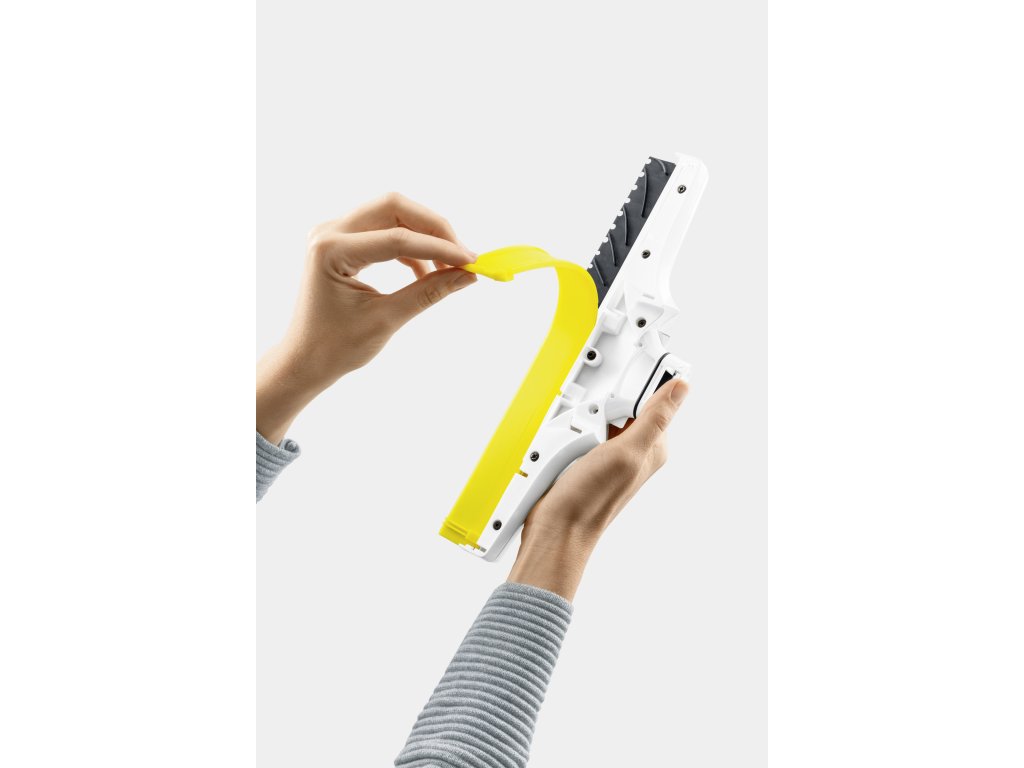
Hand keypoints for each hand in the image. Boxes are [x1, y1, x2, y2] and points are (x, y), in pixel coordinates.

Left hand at [257, 193, 476, 442]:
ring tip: (448, 267)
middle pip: (395, 208)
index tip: (472, 261)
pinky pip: (384, 229)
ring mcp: (334, 233)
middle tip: (462, 256)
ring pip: (392, 214)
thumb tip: (467, 275)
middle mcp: (329, 232)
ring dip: (424, 236)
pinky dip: (410, 246)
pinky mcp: (343, 241)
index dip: (440, 247)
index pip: (398, 238)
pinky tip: (426, 271)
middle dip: (434, 229)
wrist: (304, 360)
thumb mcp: (387, 319)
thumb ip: (428, 292)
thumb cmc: (336, 347)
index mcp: (331, 250)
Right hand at [507, 379, 688, 599]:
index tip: (619, 390)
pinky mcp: (584, 458)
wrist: (556, 528)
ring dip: (578, 422)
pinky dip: (567, 433)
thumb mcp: (626, 452)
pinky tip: (562, 448)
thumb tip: (681, 388)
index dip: (635, 390)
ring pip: (594, 417)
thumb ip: (654, 418)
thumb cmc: (592, 500)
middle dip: (599, 408)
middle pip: (619, 406)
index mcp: (652, 447)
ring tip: (573, 444)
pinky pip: (576, 431)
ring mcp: (607, 455)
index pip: (653, 401)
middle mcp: (633, 450)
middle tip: (591, 427)